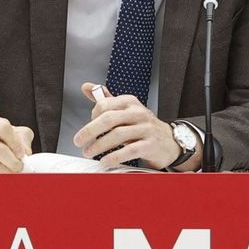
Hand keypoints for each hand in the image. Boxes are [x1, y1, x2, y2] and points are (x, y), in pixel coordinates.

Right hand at [0, 109, 32, 172]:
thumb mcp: (2, 130)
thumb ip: (20, 136)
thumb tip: (26, 152)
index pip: (3, 127)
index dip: (16, 143)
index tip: (21, 153)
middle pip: (0, 150)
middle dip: (15, 162)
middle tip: (19, 166)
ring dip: (8, 172)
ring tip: (10, 171)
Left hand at [73, 82, 187, 168]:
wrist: (169, 141)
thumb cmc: (142, 126)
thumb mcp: (125, 109)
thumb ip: (106, 99)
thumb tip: (86, 86)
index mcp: (130, 102)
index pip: (104, 105)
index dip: (92, 117)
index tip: (87, 128)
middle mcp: (138, 113)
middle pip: (109, 119)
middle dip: (90, 131)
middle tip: (78, 141)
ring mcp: (146, 129)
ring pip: (118, 135)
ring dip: (99, 145)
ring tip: (89, 152)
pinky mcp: (150, 145)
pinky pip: (130, 150)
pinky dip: (114, 157)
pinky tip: (105, 161)